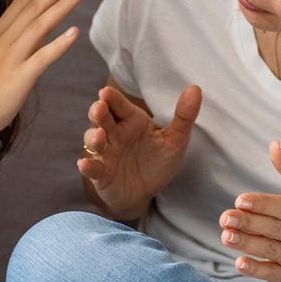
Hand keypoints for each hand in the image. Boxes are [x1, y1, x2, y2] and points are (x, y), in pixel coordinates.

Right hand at [0, 0, 82, 137]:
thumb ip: (12, 46)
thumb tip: (34, 36)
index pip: (21, 3)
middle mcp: (4, 41)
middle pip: (33, 8)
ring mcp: (11, 58)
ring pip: (39, 26)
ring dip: (60, 7)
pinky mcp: (19, 77)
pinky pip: (42, 57)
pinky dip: (59, 44)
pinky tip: (75, 33)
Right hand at [78, 83, 201, 219]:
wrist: (146, 193)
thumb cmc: (157, 162)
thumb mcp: (175, 140)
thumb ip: (184, 116)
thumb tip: (195, 88)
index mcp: (131, 120)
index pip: (118, 105)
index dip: (111, 98)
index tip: (106, 92)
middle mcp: (114, 133)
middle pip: (101, 118)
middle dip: (97, 112)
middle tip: (99, 108)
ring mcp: (105, 153)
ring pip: (93, 141)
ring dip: (93, 138)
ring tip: (99, 136)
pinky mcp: (100, 173)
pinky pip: (92, 167)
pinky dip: (87, 166)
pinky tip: (85, 164)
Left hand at [218, 140, 280, 281]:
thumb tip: (274, 144)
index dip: (264, 205)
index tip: (240, 200)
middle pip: (275, 230)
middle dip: (249, 223)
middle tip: (225, 217)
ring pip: (270, 251)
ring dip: (246, 244)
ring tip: (225, 235)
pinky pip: (271, 274)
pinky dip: (255, 270)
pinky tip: (239, 262)